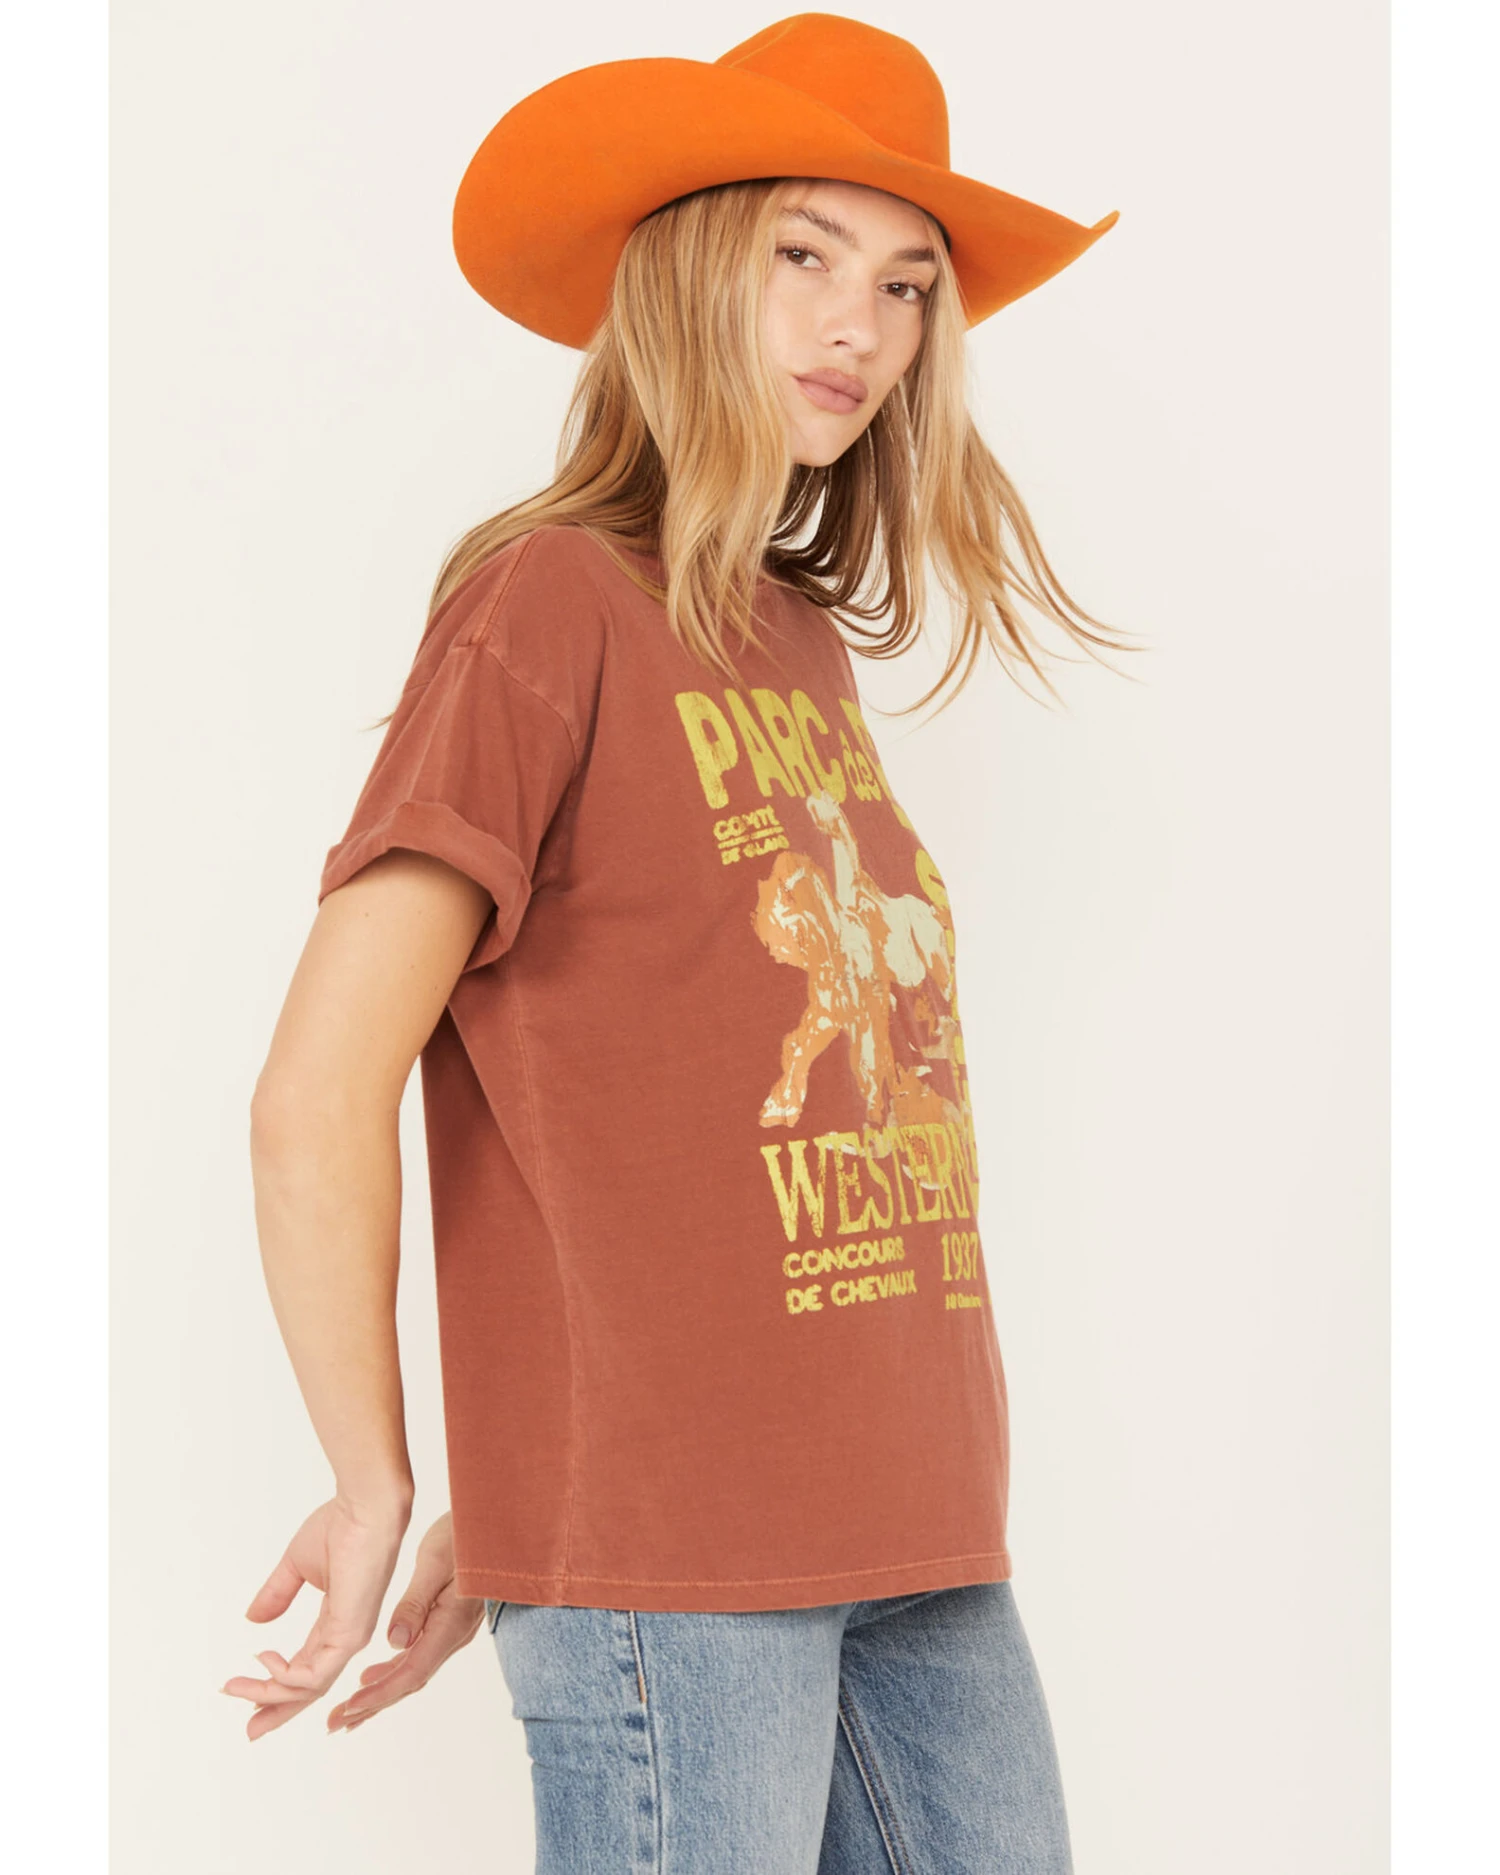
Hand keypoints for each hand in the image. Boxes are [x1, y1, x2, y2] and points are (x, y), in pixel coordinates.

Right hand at [221, 1492, 410, 1739]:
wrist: (365, 1507)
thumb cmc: (340, 1525)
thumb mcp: (296, 1565)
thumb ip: (276, 1595)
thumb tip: (252, 1619)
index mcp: (335, 1620)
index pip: (304, 1665)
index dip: (275, 1682)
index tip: (244, 1693)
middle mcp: (345, 1634)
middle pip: (307, 1687)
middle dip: (275, 1707)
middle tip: (248, 1727)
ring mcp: (350, 1636)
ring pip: (308, 1686)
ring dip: (269, 1691)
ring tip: (237, 1686)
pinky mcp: (351, 1633)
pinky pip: (316, 1673)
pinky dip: (287, 1676)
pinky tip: (265, 1663)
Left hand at [325, 1511, 486, 1733]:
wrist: (499, 1527)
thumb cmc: (467, 1537)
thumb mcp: (435, 1561)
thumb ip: (416, 1602)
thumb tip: (396, 1643)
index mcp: (450, 1625)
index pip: (411, 1672)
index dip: (379, 1694)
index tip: (349, 1709)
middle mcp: (452, 1636)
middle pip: (408, 1682)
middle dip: (371, 1705)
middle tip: (334, 1723)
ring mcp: (452, 1632)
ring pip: (411, 1673)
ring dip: (378, 1694)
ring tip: (347, 1710)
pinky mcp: (448, 1624)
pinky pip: (417, 1658)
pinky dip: (391, 1673)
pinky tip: (371, 1677)